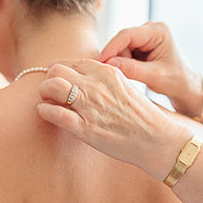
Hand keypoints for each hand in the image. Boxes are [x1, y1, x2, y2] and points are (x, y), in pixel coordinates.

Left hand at [36, 59, 191, 179]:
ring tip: (48, 101)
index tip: (58, 80)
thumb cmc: (140, 116)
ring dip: (44, 93)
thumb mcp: (123, 86)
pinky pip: (53, 113)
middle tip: (50, 92)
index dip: (59, 71)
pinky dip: (44, 111)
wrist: (158, 140)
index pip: (70, 62)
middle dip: (49, 80)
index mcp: (107, 72)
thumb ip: (102, 79)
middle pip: (56, 71)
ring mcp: (89, 106)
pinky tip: (46, 113)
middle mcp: (96, 85)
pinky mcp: (85, 128)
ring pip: (51, 86)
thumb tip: (78, 76)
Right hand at [99, 22, 202, 117]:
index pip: (127, 35)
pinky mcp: (139, 44)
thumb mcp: (154, 76)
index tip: (100, 62)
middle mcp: (150, 29)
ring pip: (120, 47)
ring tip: (133, 75)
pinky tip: (132, 71)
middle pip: (122, 41)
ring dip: (120, 61)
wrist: (185, 86)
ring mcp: (144, 36)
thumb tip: (109, 62)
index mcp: (158, 31)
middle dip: (117, 57)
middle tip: (119, 75)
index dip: (111, 48)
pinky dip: (123, 62)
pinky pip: (122, 51)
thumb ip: (132, 69)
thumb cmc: (176, 80)